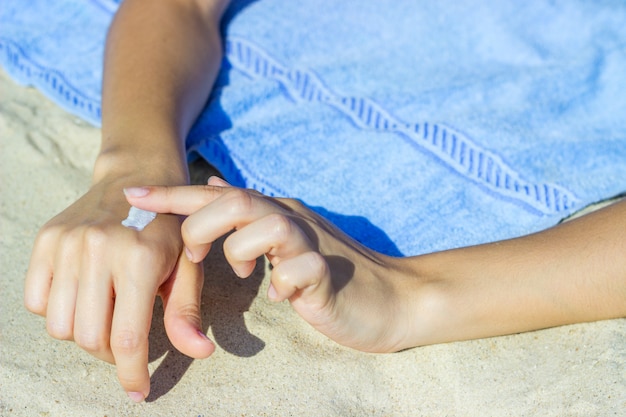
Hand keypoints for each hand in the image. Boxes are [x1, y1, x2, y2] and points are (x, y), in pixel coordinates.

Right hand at [24, 177, 214, 401]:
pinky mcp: (45, 240)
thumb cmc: (169, 230)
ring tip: (106, 317)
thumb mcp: (187, 266)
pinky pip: (36, 302)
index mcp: (141, 258)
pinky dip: (59, 312)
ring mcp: (67, 243)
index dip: (132, 374)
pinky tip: (83, 297)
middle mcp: (99, 249)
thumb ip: (186, 312)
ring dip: (84, 335)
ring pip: (61, 326)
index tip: (138, 391)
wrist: (136, 179)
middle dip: (111, 354)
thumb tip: (199, 353)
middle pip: (91, 338)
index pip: (129, 337)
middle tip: (126, 342)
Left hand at [125, 177, 417, 352]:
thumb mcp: (283, 239)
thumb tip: (214, 186)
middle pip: (237, 201)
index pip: (217, 195)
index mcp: (274, 214)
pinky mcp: (329, 277)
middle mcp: (291, 221)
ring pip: (267, 226)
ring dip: (243, 251)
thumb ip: (248, 215)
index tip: (131, 194)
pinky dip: (283, 284)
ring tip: (247, 275)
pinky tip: (284, 297)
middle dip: (204, 226)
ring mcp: (312, 246)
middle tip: (198, 257)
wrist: (391, 298)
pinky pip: (300, 270)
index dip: (173, 195)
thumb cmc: (330, 272)